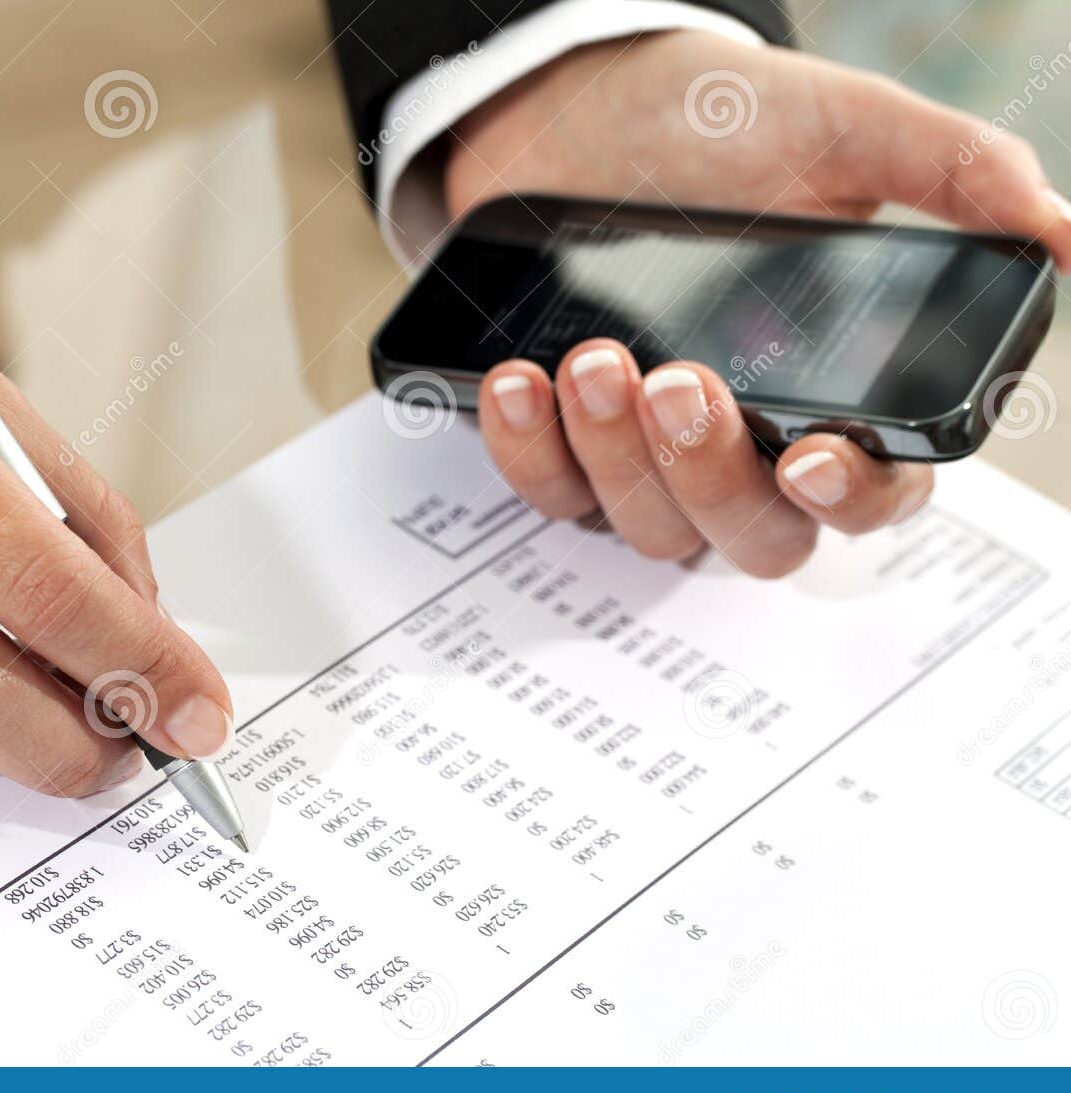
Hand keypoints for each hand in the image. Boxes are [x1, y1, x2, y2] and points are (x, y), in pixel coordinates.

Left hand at [445, 30, 1070, 575]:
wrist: (587, 112)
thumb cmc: (721, 128)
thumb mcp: (841, 129)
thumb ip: (950, 172)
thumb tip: (1064, 232)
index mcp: (840, 395)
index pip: (872, 495)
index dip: (850, 498)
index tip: (810, 458)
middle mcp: (750, 449)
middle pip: (751, 535)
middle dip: (709, 473)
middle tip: (677, 382)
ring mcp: (653, 460)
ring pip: (648, 525)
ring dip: (615, 455)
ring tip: (597, 358)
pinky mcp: (569, 448)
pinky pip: (550, 493)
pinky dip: (531, 449)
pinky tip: (522, 379)